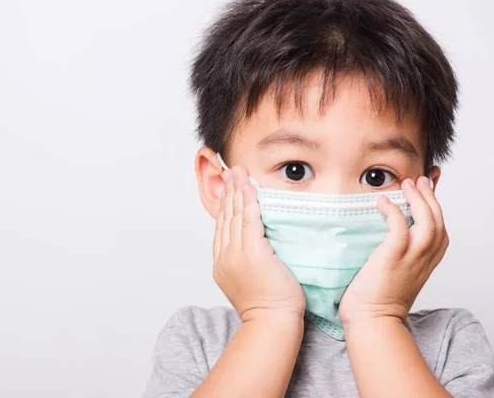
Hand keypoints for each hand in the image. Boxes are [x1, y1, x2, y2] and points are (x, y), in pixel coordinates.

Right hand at [213, 166, 305, 322]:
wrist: (271, 322)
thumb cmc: (268, 306)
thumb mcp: (249, 280)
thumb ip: (246, 260)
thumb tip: (256, 245)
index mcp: (222, 263)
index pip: (222, 227)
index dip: (224, 205)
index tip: (228, 188)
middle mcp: (225, 256)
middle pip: (225, 217)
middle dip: (228, 192)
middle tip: (230, 171)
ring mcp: (236, 254)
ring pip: (235, 216)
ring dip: (237, 191)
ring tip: (238, 173)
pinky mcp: (253, 253)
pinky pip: (249, 221)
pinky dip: (249, 202)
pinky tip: (250, 188)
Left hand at [339, 176, 448, 325]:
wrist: (371, 320)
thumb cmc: (376, 299)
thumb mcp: (394, 272)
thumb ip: (397, 253)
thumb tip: (385, 233)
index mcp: (425, 263)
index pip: (440, 230)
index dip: (436, 207)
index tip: (428, 188)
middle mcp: (423, 260)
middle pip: (438, 222)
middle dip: (431, 198)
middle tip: (420, 180)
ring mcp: (410, 260)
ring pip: (427, 224)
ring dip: (419, 201)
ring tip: (408, 184)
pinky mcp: (393, 259)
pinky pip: (400, 229)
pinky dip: (395, 212)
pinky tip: (383, 202)